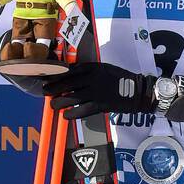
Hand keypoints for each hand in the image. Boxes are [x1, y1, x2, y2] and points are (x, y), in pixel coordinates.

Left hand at [40, 62, 154, 120]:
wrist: (137, 91)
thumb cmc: (120, 79)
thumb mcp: (104, 68)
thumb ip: (88, 70)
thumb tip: (69, 75)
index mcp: (93, 67)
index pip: (69, 70)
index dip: (56, 74)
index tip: (46, 77)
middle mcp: (92, 78)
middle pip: (67, 83)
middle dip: (53, 88)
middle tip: (45, 91)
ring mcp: (96, 92)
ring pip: (71, 97)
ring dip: (59, 102)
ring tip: (53, 105)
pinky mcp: (100, 105)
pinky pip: (81, 110)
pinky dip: (72, 113)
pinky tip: (66, 115)